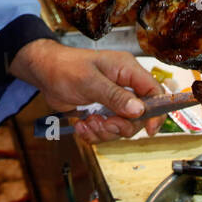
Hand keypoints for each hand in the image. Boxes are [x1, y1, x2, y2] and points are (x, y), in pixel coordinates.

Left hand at [9, 39, 166, 142]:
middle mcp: (124, 85)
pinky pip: (107, 130)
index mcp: (127, 70)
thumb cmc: (65, 67)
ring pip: (123, 126)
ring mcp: (114, 99)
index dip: (156, 112)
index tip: (149, 129)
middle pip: (139, 116)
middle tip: (102, 124)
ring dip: (105, 131)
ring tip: (87, 123)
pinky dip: (95, 133)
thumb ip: (114, 96)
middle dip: (121, 125)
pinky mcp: (102, 111)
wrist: (44, 72)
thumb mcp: (89, 81)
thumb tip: (139, 109)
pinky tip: (82, 126)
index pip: (155, 91)